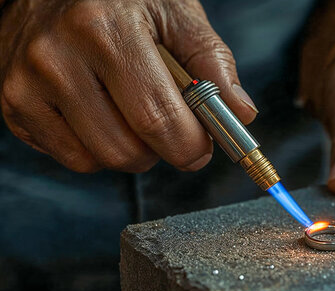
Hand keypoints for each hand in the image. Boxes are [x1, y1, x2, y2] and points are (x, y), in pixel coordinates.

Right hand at [0, 0, 257, 172]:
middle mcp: (58, 59)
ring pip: (100, 160)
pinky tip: (103, 113)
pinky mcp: (14, 106)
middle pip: (128, 151)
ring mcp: (27, 85)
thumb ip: (211, 61)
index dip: (191, 146)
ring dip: (132, 151)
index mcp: (105, 30)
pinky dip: (99, 148)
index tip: (204, 146)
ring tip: (134, 113)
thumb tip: (240, 113)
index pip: (158, 119)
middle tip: (173, 129)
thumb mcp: (173, 11)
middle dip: (164, 151)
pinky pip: (72, 158)